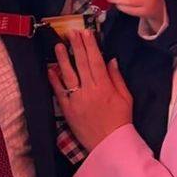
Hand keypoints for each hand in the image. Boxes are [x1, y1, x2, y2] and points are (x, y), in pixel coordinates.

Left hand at [48, 30, 132, 151]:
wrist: (109, 144)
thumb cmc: (120, 120)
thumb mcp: (126, 98)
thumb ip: (117, 78)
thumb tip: (111, 60)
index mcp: (105, 87)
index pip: (96, 61)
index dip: (90, 46)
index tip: (86, 33)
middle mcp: (89, 91)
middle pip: (81, 64)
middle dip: (76, 46)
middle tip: (71, 32)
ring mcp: (77, 100)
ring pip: (68, 75)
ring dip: (62, 59)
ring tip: (59, 46)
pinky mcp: (68, 110)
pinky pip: (59, 92)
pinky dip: (54, 80)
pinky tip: (50, 69)